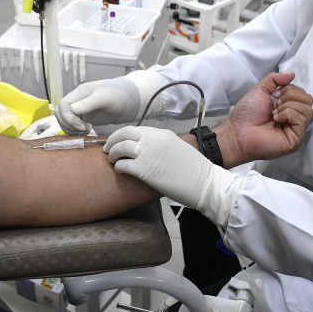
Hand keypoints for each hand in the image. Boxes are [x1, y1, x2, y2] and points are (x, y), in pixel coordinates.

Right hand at [55, 71, 162, 133]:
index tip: (82, 126)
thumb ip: (88, 103)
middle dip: (68, 124)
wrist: (130, 99)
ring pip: (65, 120)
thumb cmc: (118, 94)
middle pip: (60, 114)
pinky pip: (73, 125)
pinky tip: (87, 132)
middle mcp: (77, 101)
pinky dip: (75, 131)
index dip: (68, 118)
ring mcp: (81, 109)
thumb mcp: (104, 98)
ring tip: (86, 131)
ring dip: (71, 128)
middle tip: (84, 130)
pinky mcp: (85, 117)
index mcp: (79, 93)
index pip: (62, 106)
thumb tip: (71, 109)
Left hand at [105, 126, 241, 225]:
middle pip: (124, 134)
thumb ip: (161, 145)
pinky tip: (120, 170)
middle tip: (108, 148)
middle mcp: (153, 140)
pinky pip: (123, 165)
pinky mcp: (144, 170)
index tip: (118, 141)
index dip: (123, 135)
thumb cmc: (195, 170)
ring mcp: (148, 154)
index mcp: (162, 134)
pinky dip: (119, 167)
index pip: (136, 129)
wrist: (204, 183)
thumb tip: (148, 149)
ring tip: (113, 160)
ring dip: (113, 154)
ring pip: (120, 148)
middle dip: (113, 140)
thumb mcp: (178, 148)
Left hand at [217, 72, 312, 165]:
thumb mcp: (260, 89)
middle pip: (308, 99)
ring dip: (288, 106)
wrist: (238, 131)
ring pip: (307, 109)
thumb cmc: (247, 113)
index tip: (274, 95)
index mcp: (287, 106)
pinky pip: (302, 119)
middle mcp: (294, 117)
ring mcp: (296, 129)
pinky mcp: (296, 138)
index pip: (302, 92)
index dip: (289, 89)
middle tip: (275, 103)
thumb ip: (274, 79)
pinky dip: (288, 114)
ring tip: (274, 113)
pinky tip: (276, 119)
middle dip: (291, 96)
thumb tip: (292, 74)